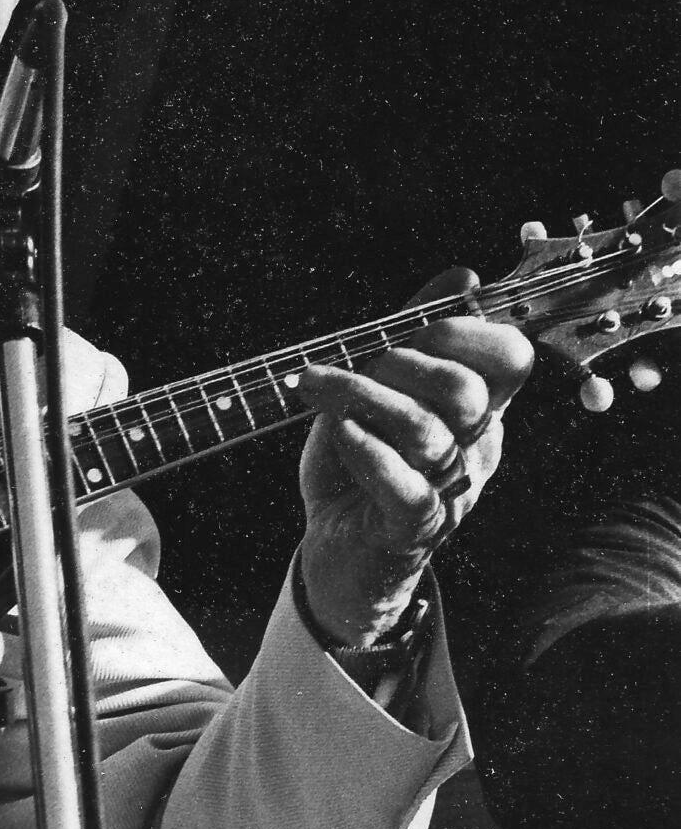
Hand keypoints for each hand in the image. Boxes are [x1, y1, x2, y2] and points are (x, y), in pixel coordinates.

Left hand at [296, 270, 533, 647]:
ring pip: (426, 431)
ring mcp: (449, 491)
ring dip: (362, 397)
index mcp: (480, 409)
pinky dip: (367, 452)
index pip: (511, 357)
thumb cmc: (361, 462)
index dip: (465, 329)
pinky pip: (405, 485)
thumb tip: (466, 277)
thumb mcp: (380, 386)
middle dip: (403, 361)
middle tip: (356, 364)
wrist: (339, 551)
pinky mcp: (413, 528)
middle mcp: (476, 449)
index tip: (410, 326)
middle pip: (465, 390)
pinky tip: (341, 434)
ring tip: (317, 389)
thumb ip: (415, 331)